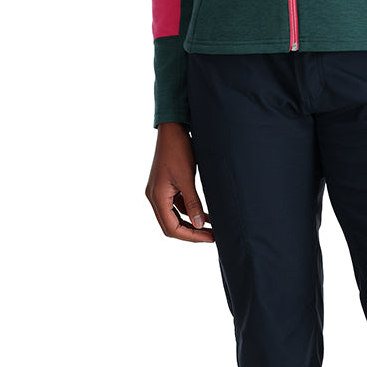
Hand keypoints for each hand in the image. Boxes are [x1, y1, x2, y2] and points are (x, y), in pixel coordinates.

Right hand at [145, 122, 214, 241]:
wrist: (172, 128)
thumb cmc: (178, 150)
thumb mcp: (187, 178)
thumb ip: (192, 203)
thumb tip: (200, 226)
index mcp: (157, 197)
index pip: (172, 228)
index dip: (191, 236)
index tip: (209, 238)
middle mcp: (154, 197)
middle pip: (171, 225)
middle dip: (191, 233)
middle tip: (211, 236)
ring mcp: (159, 191)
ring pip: (174, 216)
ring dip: (191, 222)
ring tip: (211, 227)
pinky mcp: (165, 186)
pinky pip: (176, 204)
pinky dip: (189, 210)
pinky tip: (204, 213)